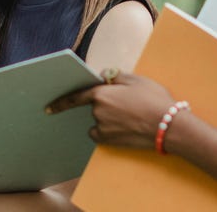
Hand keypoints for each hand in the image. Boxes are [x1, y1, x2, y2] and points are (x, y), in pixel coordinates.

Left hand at [47, 72, 174, 149]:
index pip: (76, 96)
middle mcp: (98, 112)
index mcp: (102, 93)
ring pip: (99, 121)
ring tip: (131, 116)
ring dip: (108, 118)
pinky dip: (108, 130)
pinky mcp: (109, 141)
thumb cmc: (154, 99)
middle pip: (94, 106)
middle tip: (128, 104)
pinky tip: (125, 127)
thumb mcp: (136, 79)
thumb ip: (115, 75)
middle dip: (105, 104)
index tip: (49, 107)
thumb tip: (103, 74)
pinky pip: (101, 134)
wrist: (168, 126)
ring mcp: (103, 128)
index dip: (61, 102)